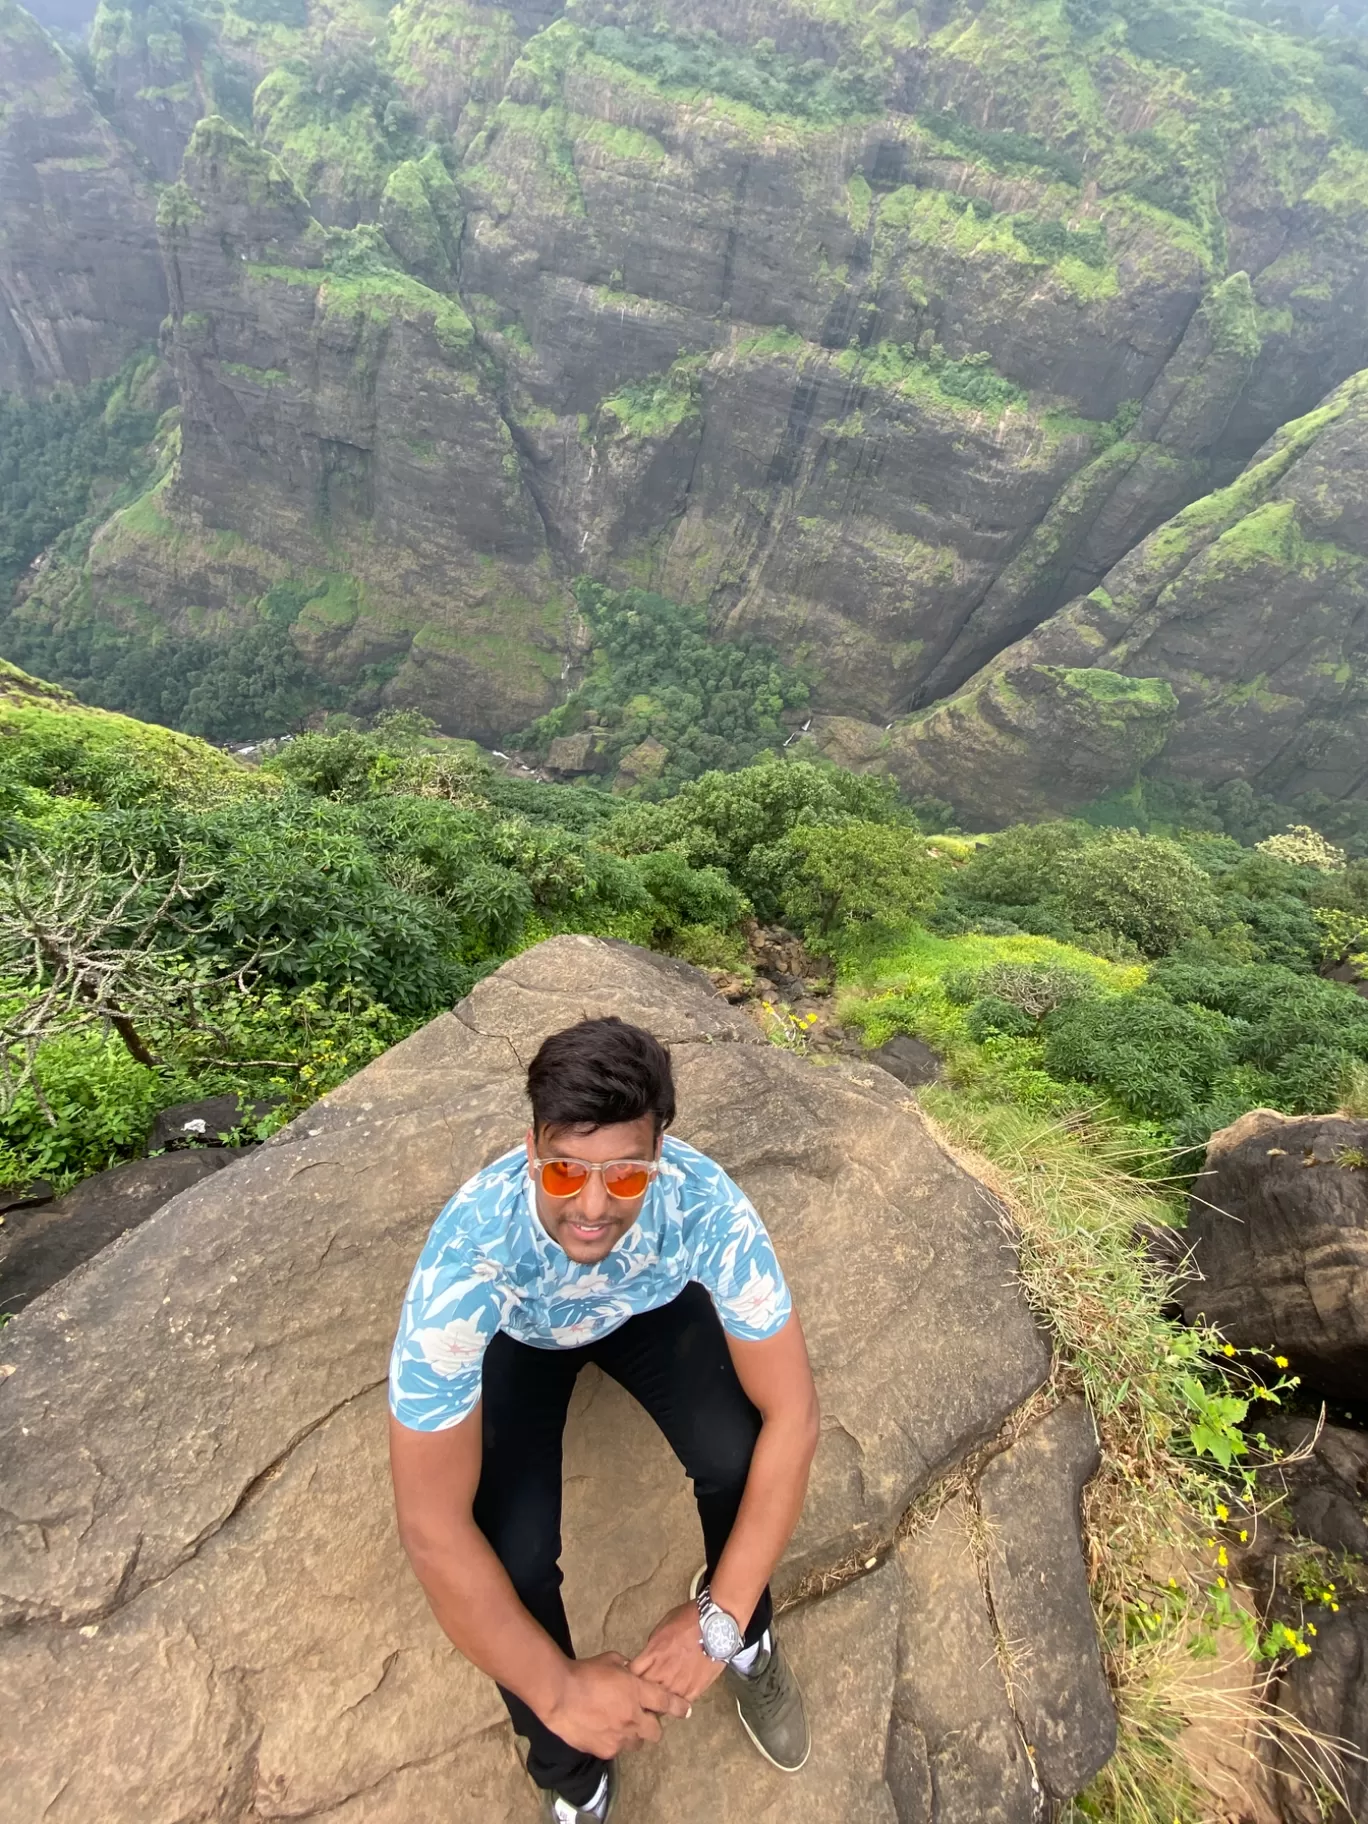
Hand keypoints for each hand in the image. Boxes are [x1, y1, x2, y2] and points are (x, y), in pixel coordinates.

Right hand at [542, 1652, 690, 1758]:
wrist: (559, 1693)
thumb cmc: (584, 1672)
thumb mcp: (611, 1661)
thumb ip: (626, 1669)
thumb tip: (631, 1673)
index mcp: (637, 1692)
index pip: (666, 1702)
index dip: (679, 1707)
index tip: (686, 1711)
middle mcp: (633, 1717)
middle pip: (656, 1732)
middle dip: (652, 1726)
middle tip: (641, 1718)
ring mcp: (620, 1737)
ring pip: (636, 1742)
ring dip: (632, 1734)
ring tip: (616, 1724)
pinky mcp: (605, 1750)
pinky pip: (616, 1749)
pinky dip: (612, 1741)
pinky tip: (600, 1730)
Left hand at [630, 1603, 726, 1702]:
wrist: (716, 1625)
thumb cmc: (690, 1619)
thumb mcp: (662, 1627)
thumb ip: (652, 1647)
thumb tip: (648, 1658)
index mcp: (652, 1654)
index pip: (631, 1675)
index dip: (630, 1678)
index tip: (632, 1678)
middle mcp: (662, 1672)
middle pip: (643, 1692)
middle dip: (641, 1693)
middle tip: (643, 1694)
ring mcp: (677, 1684)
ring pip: (660, 1703)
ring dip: (659, 1701)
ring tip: (660, 1698)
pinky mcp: (693, 1691)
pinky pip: (679, 1704)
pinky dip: (677, 1702)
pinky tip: (677, 1697)